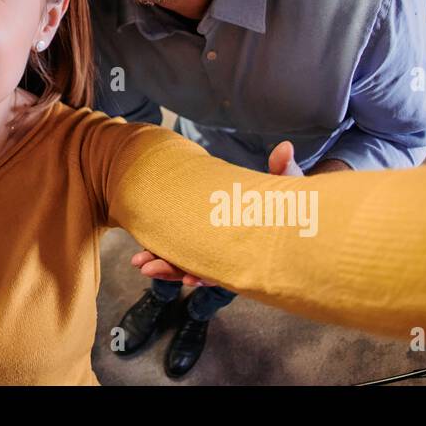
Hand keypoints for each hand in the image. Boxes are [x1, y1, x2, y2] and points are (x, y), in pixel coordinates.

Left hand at [130, 141, 300, 282]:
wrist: (285, 211)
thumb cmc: (285, 202)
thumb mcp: (286, 188)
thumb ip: (283, 171)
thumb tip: (285, 147)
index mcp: (248, 247)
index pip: (227, 268)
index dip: (208, 274)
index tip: (190, 278)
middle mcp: (232, 255)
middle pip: (201, 269)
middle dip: (174, 269)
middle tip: (148, 267)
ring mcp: (217, 251)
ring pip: (188, 264)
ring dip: (164, 264)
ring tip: (139, 261)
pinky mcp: (205, 243)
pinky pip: (182, 254)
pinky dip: (163, 255)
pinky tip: (142, 258)